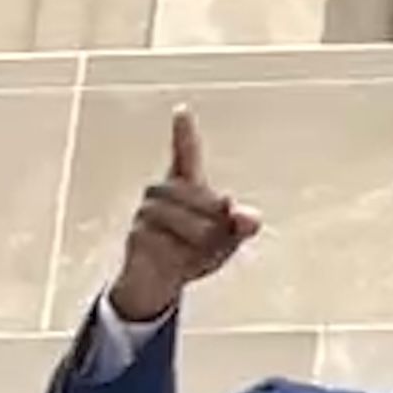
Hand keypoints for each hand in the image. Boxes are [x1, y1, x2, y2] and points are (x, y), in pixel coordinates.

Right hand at [108, 109, 261, 323]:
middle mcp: (163, 193)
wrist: (157, 282)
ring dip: (200, 234)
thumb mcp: (225, 242)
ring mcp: (147, 212)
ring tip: (199, 247)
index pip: (185, 154)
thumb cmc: (192, 252)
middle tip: (217, 235)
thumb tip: (253, 218)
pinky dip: (182, 249)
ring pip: (183, 216)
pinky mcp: (138, 234)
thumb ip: (241, 227)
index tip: (182, 111)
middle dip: (213, 215)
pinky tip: (181, 257)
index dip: (184, 134)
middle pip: (197, 193)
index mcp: (185, 187)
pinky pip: (166, 238)